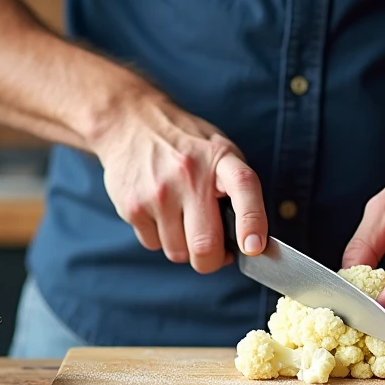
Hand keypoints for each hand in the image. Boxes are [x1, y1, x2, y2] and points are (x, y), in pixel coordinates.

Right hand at [94, 91, 266, 272]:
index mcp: (220, 159)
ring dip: (184, 247)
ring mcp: (158, 192)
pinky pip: (153, 245)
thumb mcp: (220, 152)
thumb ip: (236, 189)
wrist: (131, 123)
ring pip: (178, 253)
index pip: (244, 188)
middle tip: (215, 252)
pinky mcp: (132, 206)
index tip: (253, 247)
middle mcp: (189, 175)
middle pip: (205, 245)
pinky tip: (160, 212)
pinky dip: (160, 238)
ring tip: (182, 219)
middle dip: (212, 260)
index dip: (252, 221)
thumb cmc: (186, 145)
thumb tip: (248, 241)